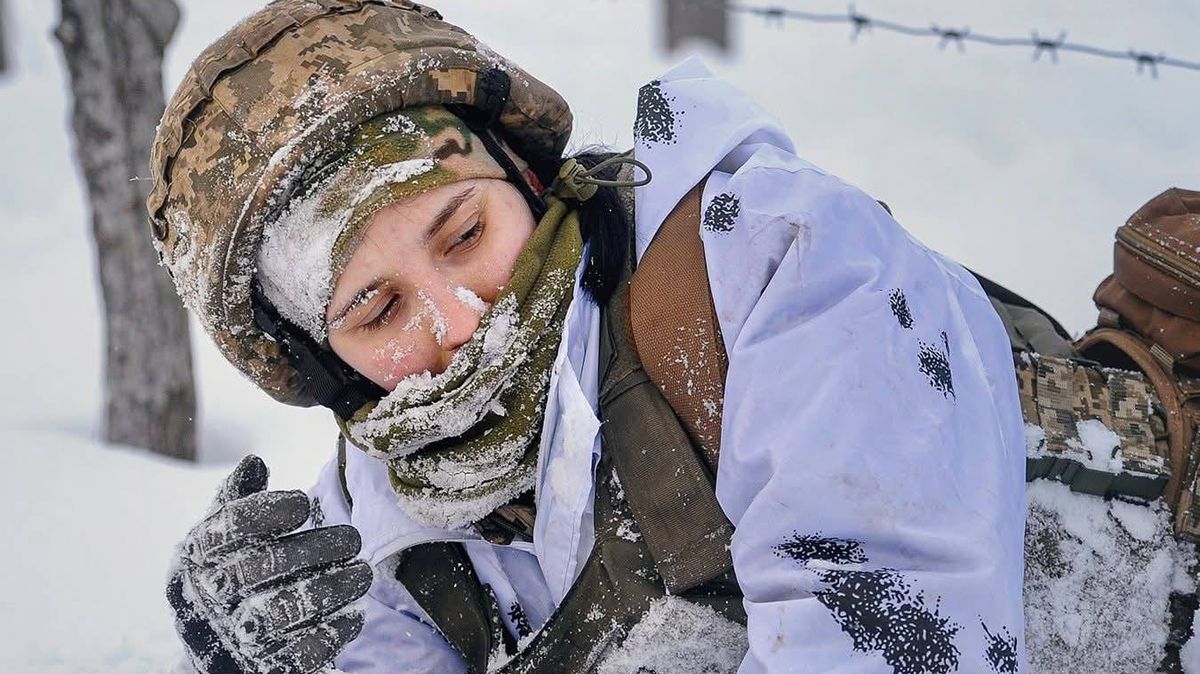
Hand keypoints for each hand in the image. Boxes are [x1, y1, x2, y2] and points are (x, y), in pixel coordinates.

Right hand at [167, 455, 370, 673]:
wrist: (216, 647)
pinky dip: (330, 634)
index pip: (225, 531)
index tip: (303, 503)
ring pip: (280, 615)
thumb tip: (254, 463)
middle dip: (312, 552)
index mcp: (196, 558)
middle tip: (353, 538)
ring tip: (364, 573)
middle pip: (257, 572)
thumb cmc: (230, 572)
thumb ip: (238, 500)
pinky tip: (355, 613)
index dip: (264, 513)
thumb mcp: (224, 536)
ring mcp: (230, 638)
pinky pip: (296, 656)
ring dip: (330, 591)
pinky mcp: (259, 669)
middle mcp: (205, 599)